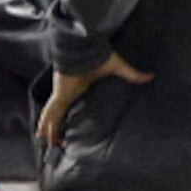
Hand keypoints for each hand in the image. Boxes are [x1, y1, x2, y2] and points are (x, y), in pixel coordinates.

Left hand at [37, 51, 154, 146]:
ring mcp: (62, 95)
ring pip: (52, 117)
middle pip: (60, 114)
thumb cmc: (97, 55)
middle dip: (56, 127)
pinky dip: (45, 124)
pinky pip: (50, 114)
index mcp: (79, 87)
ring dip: (49, 129)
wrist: (83, 48)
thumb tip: (151, 76)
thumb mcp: (119, 68)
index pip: (72, 104)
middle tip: (56, 141)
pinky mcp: (59, 96)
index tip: (68, 125)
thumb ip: (133, 75)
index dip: (69, 115)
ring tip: (45, 143)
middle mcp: (68, 93)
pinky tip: (40, 135)